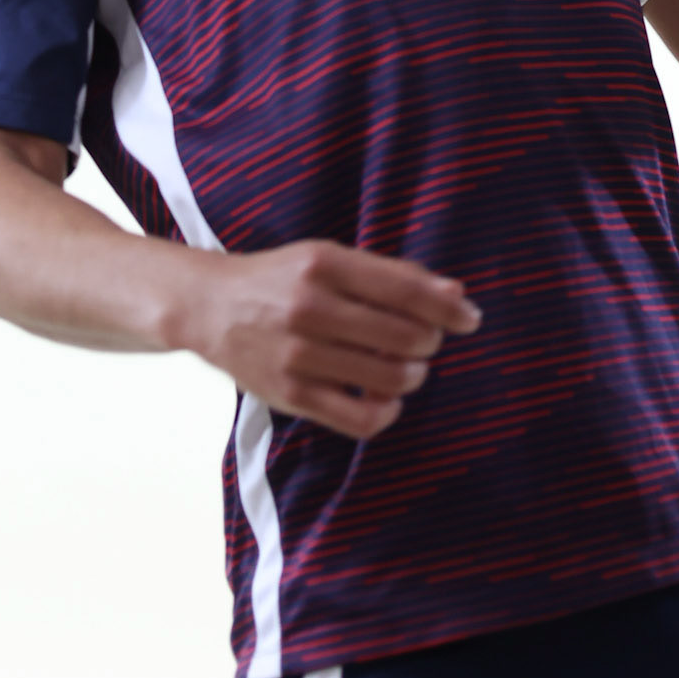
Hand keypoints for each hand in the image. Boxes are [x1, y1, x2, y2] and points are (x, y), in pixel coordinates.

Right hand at [175, 239, 482, 438]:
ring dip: (413, 375)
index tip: (470, 319)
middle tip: (425, 341)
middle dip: (429, 342)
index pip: (406, 289)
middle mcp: (310, 307)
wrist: (209, 307)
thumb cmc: (279, 279)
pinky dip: (387, 412)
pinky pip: (360, 419)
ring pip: (390, 378)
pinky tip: (385, 398)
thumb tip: (456, 293)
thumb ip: (389, 274)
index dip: (448, 308)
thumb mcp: (327, 258)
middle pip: (405, 337)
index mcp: (323, 264)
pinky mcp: (290, 395)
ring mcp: (298, 355)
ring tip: (406, 367)